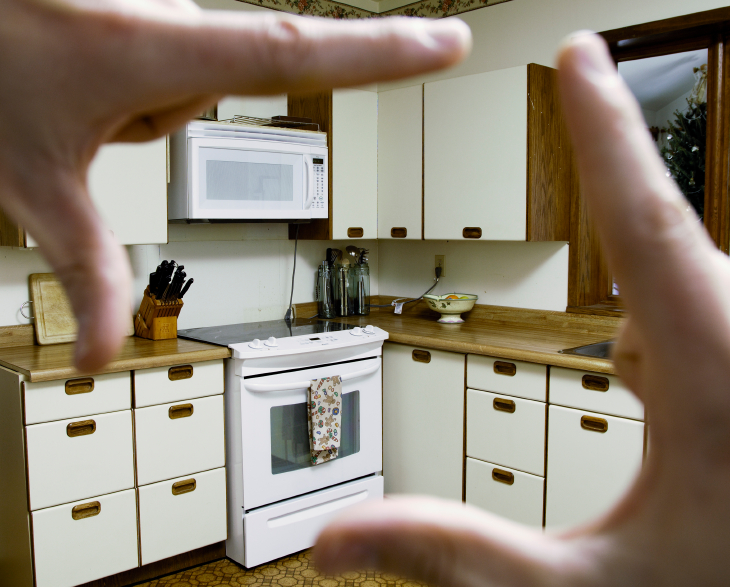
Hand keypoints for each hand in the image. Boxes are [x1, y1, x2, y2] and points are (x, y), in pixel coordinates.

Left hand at [0, 0, 470, 370]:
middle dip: (148, 121)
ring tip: (56, 88)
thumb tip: (109, 353)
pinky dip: (116, 69)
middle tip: (72, 117)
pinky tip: (58, 66)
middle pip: (207, 89)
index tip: (448, 43)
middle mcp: (154, 7)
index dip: (382, 54)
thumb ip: (87, 268)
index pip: (294, 54)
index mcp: (147, 48)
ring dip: (129, 96)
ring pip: (174, 71)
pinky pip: (150, 42)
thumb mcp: (24, 180)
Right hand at [314, 33, 729, 586]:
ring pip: (691, 287)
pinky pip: (709, 315)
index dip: (602, 134)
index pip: (645, 229)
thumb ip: (458, 552)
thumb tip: (341, 539)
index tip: (579, 56)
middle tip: (596, 186)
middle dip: (616, 232)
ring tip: (637, 372)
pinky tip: (653, 381)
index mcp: (717, 388)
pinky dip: (668, 330)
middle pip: (668, 251)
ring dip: (643, 308)